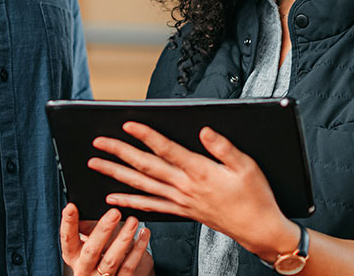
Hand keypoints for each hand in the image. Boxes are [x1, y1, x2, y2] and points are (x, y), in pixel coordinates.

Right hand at [59, 204, 152, 275]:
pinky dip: (138, 249)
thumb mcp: (89, 242)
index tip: (71, 206)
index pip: (67, 239)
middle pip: (91, 251)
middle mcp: (84, 269)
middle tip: (115, 212)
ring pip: (111, 260)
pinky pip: (128, 267)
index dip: (68, 223)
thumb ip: (87, 227)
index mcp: (73, 256)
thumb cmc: (99, 254)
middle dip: (103, 230)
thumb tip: (85, 206)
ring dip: (124, 239)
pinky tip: (143, 234)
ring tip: (133, 221)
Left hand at [88, 122, 297, 260]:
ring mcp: (180, 201)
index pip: (166, 149)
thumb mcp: (247, 166)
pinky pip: (149, 206)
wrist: (258, 229)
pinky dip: (129, 201)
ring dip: (116, 174)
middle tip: (98, 141)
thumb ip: (223, 147)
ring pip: (141, 185)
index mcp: (200, 172)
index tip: (127, 124)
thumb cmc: (255, 197)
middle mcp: (184, 187)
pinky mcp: (181, 211)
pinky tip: (113, 198)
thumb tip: (204, 130)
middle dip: (119, 152)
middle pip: (145, 166)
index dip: (146, 135)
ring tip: (96, 164)